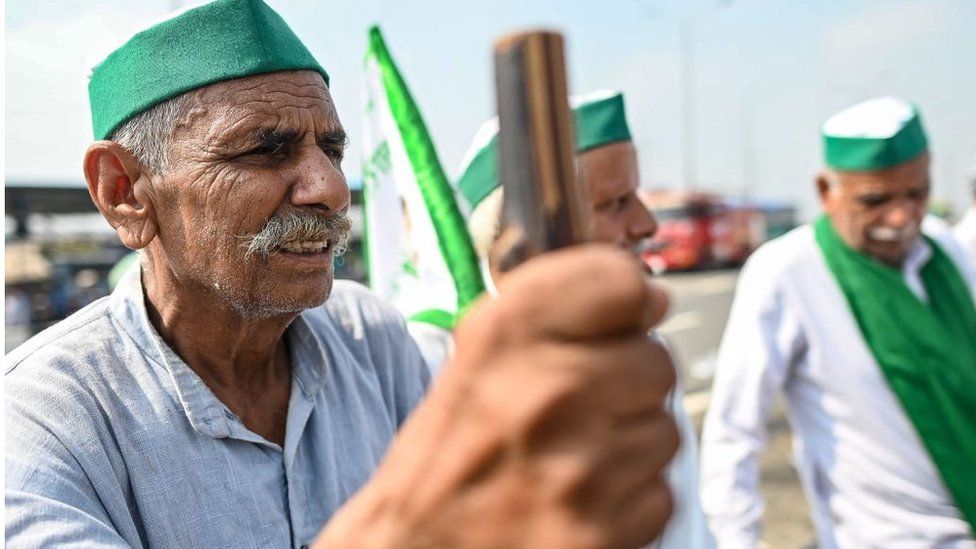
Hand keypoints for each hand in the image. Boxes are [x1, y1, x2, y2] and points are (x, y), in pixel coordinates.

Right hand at [317, 244, 677, 548]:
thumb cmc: (446, 457)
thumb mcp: (474, 360)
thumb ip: (553, 317)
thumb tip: (653, 297)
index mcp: (505, 335)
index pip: (622, 280)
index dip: (623, 304)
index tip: (606, 327)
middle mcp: (548, 390)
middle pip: (655, 360)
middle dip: (624, 385)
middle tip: (571, 415)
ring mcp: (579, 466)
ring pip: (663, 431)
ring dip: (628, 447)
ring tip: (569, 464)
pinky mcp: (602, 532)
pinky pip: (659, 496)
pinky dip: (629, 502)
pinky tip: (579, 505)